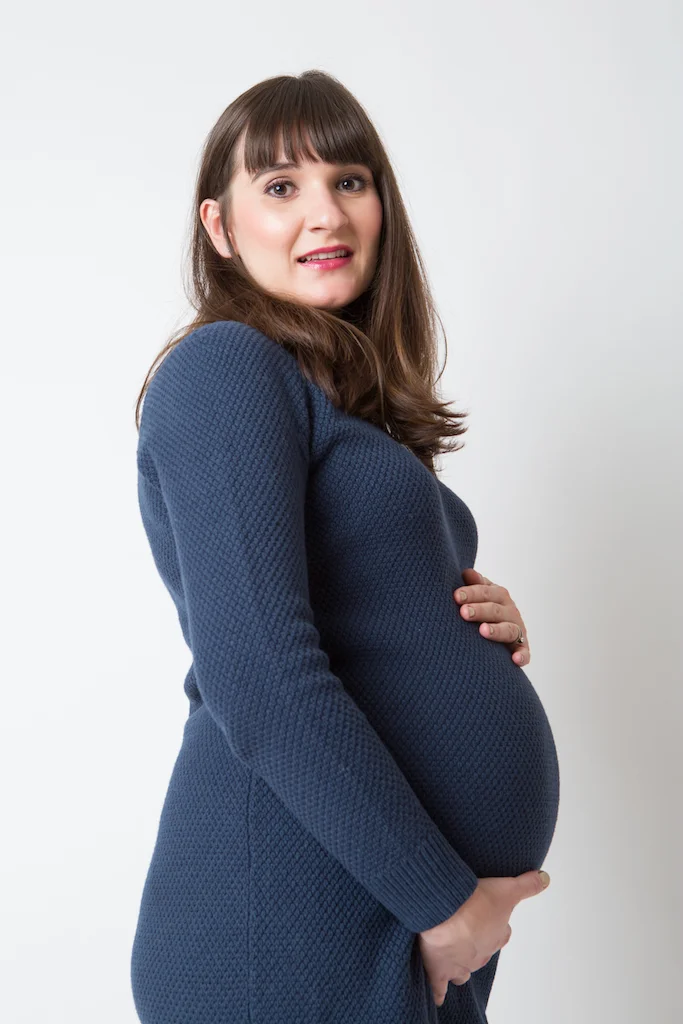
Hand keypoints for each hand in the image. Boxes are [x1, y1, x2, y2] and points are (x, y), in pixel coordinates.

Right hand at [418, 869, 549, 1006]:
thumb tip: (545, 879)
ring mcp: (459, 963)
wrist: (448, 913)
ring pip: (463, 972)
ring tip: (456, 964)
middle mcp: (480, 953)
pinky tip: (439, 996)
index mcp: (495, 936)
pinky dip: (439, 992)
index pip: (502, 934)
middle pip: (483, 953)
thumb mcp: (507, 889)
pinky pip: (439, 988)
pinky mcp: (439, 969)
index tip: (493, 919)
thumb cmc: (476, 902)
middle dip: (477, 946)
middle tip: (470, 934)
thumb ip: (527, 885)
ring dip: (461, 968)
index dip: (498, 927)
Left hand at [453, 568, 529, 666]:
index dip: (472, 593)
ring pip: (509, 630)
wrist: (498, 630)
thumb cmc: (483, 607)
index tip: (456, 596)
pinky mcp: (522, 649)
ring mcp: (517, 630)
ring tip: (483, 631)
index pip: (486, 592)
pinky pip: (524, 653)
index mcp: (499, 595)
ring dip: (497, 630)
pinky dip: (522, 656)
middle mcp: (510, 611)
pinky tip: (515, 660)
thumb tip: (467, 573)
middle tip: (464, 612)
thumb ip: (474, 584)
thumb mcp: (480, 593)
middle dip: (479, 610)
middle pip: (495, 610)